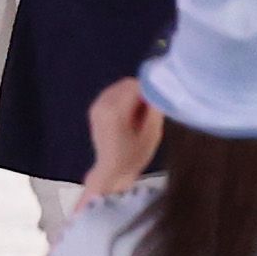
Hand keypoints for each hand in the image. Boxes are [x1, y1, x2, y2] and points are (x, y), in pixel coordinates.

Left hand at [79, 77, 162, 200]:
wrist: (111, 172)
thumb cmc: (134, 156)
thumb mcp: (153, 133)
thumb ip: (156, 107)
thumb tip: (161, 87)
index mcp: (115, 111)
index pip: (138, 85)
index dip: (151, 92)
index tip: (157, 105)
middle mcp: (102, 104)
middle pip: (129, 83)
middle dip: (142, 93)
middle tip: (148, 112)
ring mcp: (96, 105)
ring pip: (122, 86)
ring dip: (134, 95)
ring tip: (138, 115)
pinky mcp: (95, 107)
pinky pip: (115, 92)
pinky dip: (125, 97)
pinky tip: (129, 114)